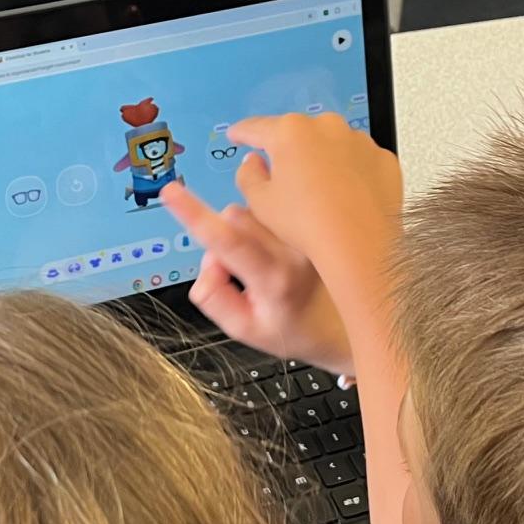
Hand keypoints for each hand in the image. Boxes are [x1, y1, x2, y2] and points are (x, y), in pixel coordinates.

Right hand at [162, 181, 352, 372]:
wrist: (352, 324)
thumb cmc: (298, 329)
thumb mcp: (247, 331)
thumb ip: (215, 299)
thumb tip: (207, 264)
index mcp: (274, 278)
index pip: (225, 240)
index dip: (194, 214)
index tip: (171, 192)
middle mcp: (296, 248)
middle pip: (235, 215)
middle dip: (222, 234)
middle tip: (236, 270)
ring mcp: (310, 231)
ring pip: (256, 206)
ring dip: (247, 226)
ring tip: (265, 259)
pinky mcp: (320, 219)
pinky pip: (280, 204)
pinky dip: (269, 220)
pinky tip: (284, 245)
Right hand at [225, 113, 402, 287]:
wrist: (361, 245)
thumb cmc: (307, 223)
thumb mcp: (261, 203)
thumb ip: (249, 175)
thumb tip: (254, 163)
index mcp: (290, 132)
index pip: (257, 127)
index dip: (243, 132)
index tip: (238, 136)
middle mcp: (327, 126)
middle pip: (298, 134)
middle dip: (288, 152)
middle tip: (284, 179)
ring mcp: (359, 140)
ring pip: (331, 145)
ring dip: (322, 161)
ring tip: (320, 194)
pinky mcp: (383, 158)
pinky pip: (359, 160)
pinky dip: (350, 172)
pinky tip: (346, 196)